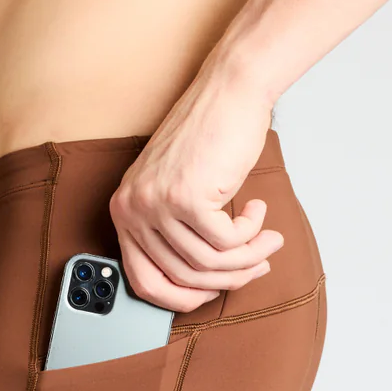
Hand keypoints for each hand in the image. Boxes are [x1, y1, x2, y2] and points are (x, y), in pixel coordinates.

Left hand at [110, 70, 281, 311]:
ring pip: (209, 263)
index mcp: (124, 211)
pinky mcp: (187, 197)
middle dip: (229, 278)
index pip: (144, 281)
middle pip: (184, 276)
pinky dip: (251, 233)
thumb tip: (199, 286)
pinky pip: (227, 242)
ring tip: (267, 241)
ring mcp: (157, 204)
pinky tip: (258, 212)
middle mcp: (132, 209)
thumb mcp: (178, 192)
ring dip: (248, 257)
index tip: (210, 294)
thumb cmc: (209, 138)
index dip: (180, 298)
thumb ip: (176, 235)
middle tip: (257, 266)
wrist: (229, 91)